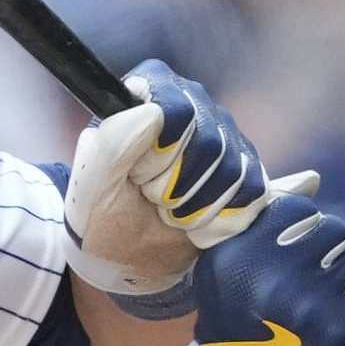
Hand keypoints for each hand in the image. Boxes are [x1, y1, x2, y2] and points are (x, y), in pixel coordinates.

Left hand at [64, 59, 274, 298]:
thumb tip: (154, 113)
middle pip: (210, 143)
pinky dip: (219, 221)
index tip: (137, 175)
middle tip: (149, 196)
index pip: (176, 110)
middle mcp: (194, 103)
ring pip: (233, 171)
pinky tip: (193, 221)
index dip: (159, 153)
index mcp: (149, 92)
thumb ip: (112, 143)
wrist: (124, 253)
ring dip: (194, 207)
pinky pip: (252, 194)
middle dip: (174, 185)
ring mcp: (226, 136)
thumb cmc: (101, 211)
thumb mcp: (92, 182)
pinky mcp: (248, 170)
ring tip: (168, 209)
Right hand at [154, 194, 344, 345]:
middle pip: (333, 230)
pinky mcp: (334, 329)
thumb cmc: (234, 314)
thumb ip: (263, 221)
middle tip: (312, 272)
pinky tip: (340, 307)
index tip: (292, 246)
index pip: (298, 209)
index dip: (302, 225)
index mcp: (237, 255)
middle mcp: (268, 277)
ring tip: (321, 294)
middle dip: (328, 247)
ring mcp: (303, 305)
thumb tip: (315, 179)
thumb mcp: (226, 264)